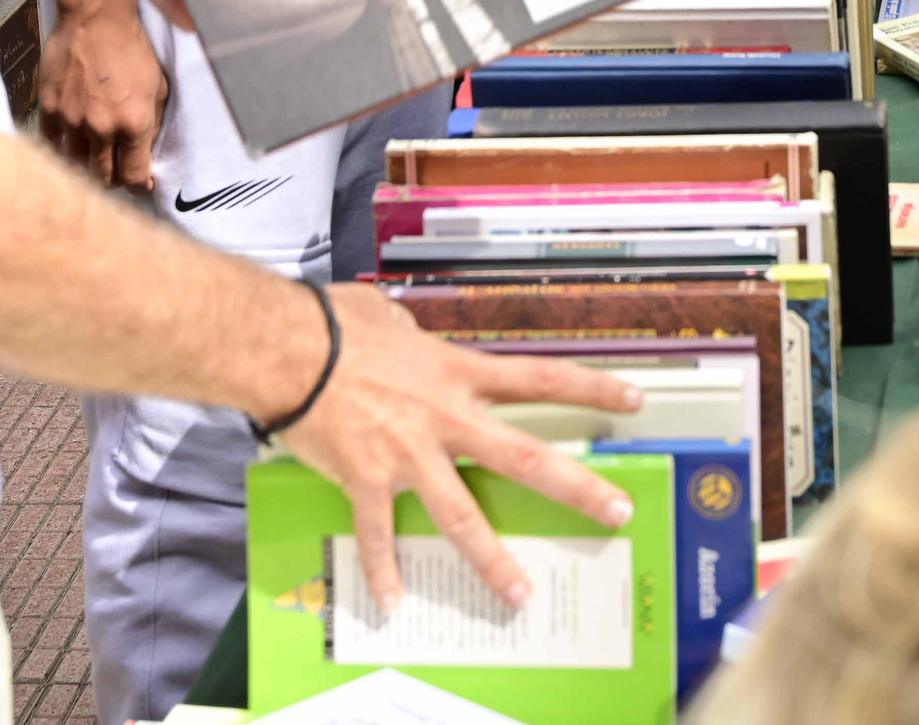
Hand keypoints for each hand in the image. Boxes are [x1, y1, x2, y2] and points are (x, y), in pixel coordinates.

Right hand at [34, 0, 169, 188]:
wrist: (95, 16)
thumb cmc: (132, 47)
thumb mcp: (158, 86)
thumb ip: (151, 124)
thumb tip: (146, 152)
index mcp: (133, 123)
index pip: (133, 176)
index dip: (138, 185)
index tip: (140, 184)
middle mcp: (101, 128)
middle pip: (103, 178)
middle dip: (113, 180)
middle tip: (117, 172)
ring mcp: (71, 120)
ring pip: (75, 165)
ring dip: (86, 167)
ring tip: (94, 160)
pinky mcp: (48, 108)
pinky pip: (52, 143)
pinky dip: (62, 147)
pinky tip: (71, 143)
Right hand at [278, 287, 643, 614]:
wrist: (286, 351)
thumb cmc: (332, 324)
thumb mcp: (387, 317)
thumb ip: (410, 334)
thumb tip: (405, 334)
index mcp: (457, 372)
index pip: (541, 378)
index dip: (591, 387)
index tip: (632, 400)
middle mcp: (446, 418)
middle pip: (526, 457)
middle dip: (576, 488)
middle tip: (616, 513)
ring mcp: (409, 455)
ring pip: (463, 515)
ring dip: (493, 559)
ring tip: (520, 594)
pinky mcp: (368, 481)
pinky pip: (380, 534)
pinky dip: (384, 569)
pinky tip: (393, 601)